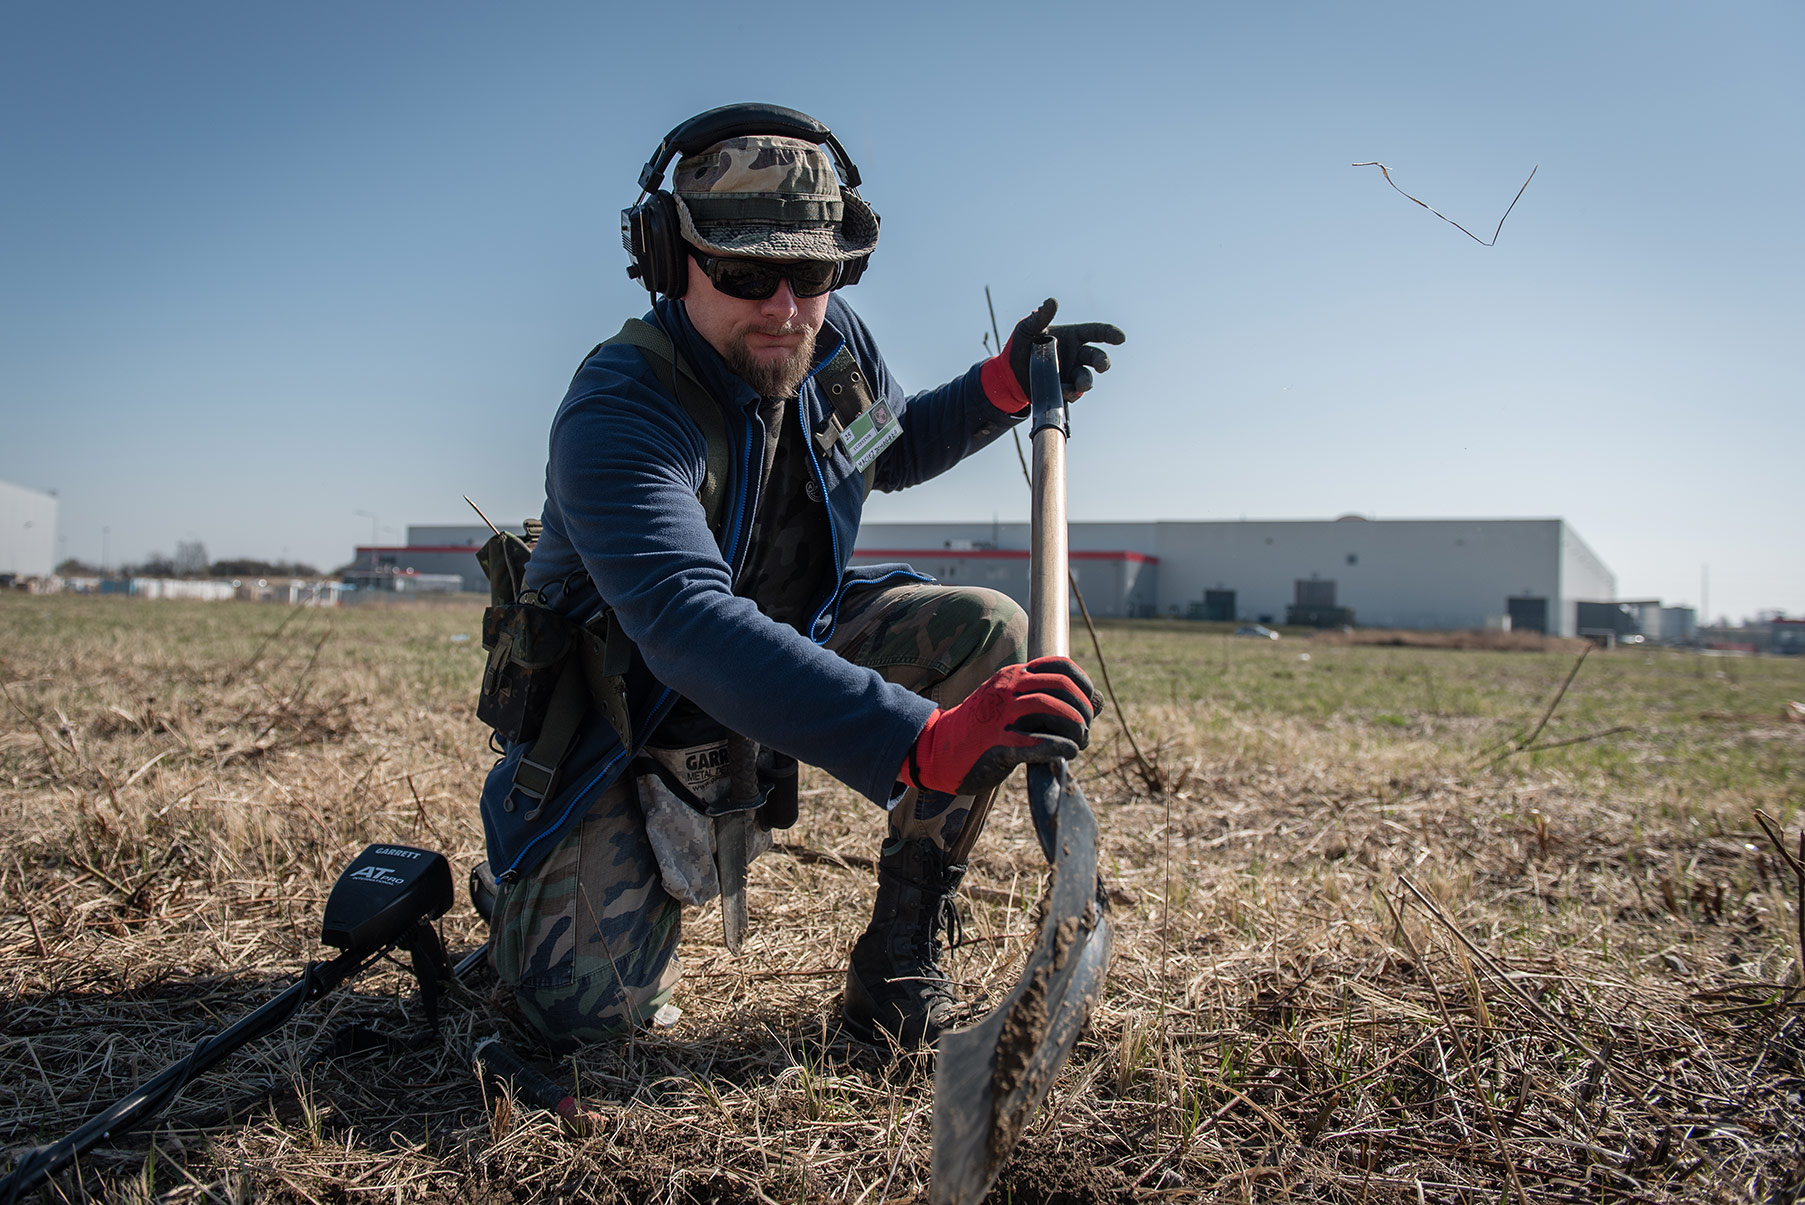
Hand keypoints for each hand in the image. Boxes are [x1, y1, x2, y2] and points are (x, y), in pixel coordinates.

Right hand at [901, 657, 1100, 795]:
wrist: (936, 750)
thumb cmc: (982, 729)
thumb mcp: (1011, 705)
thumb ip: (1049, 701)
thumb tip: (1099, 701)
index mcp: (1012, 676)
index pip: (1060, 666)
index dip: (1083, 684)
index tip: (1088, 704)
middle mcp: (1007, 690)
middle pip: (1060, 687)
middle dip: (1082, 709)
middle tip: (1084, 729)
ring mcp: (1001, 716)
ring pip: (1051, 709)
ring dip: (1075, 727)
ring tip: (1078, 743)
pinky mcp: (998, 744)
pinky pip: (1037, 741)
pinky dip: (1060, 746)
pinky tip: (1067, 753)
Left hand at [1006, 298, 1124, 404]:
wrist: (1009, 374)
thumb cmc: (1021, 346)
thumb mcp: (1026, 329)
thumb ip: (1040, 317)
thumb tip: (1051, 301)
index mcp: (1073, 336)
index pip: (1096, 332)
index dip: (1110, 333)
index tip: (1121, 338)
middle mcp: (1076, 355)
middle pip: (1098, 357)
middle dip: (1103, 362)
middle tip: (1101, 366)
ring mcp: (1071, 374)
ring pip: (1087, 378)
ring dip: (1085, 382)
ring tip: (1078, 386)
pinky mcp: (1064, 390)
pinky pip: (1073, 393)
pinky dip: (1069, 393)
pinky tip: (1062, 391)